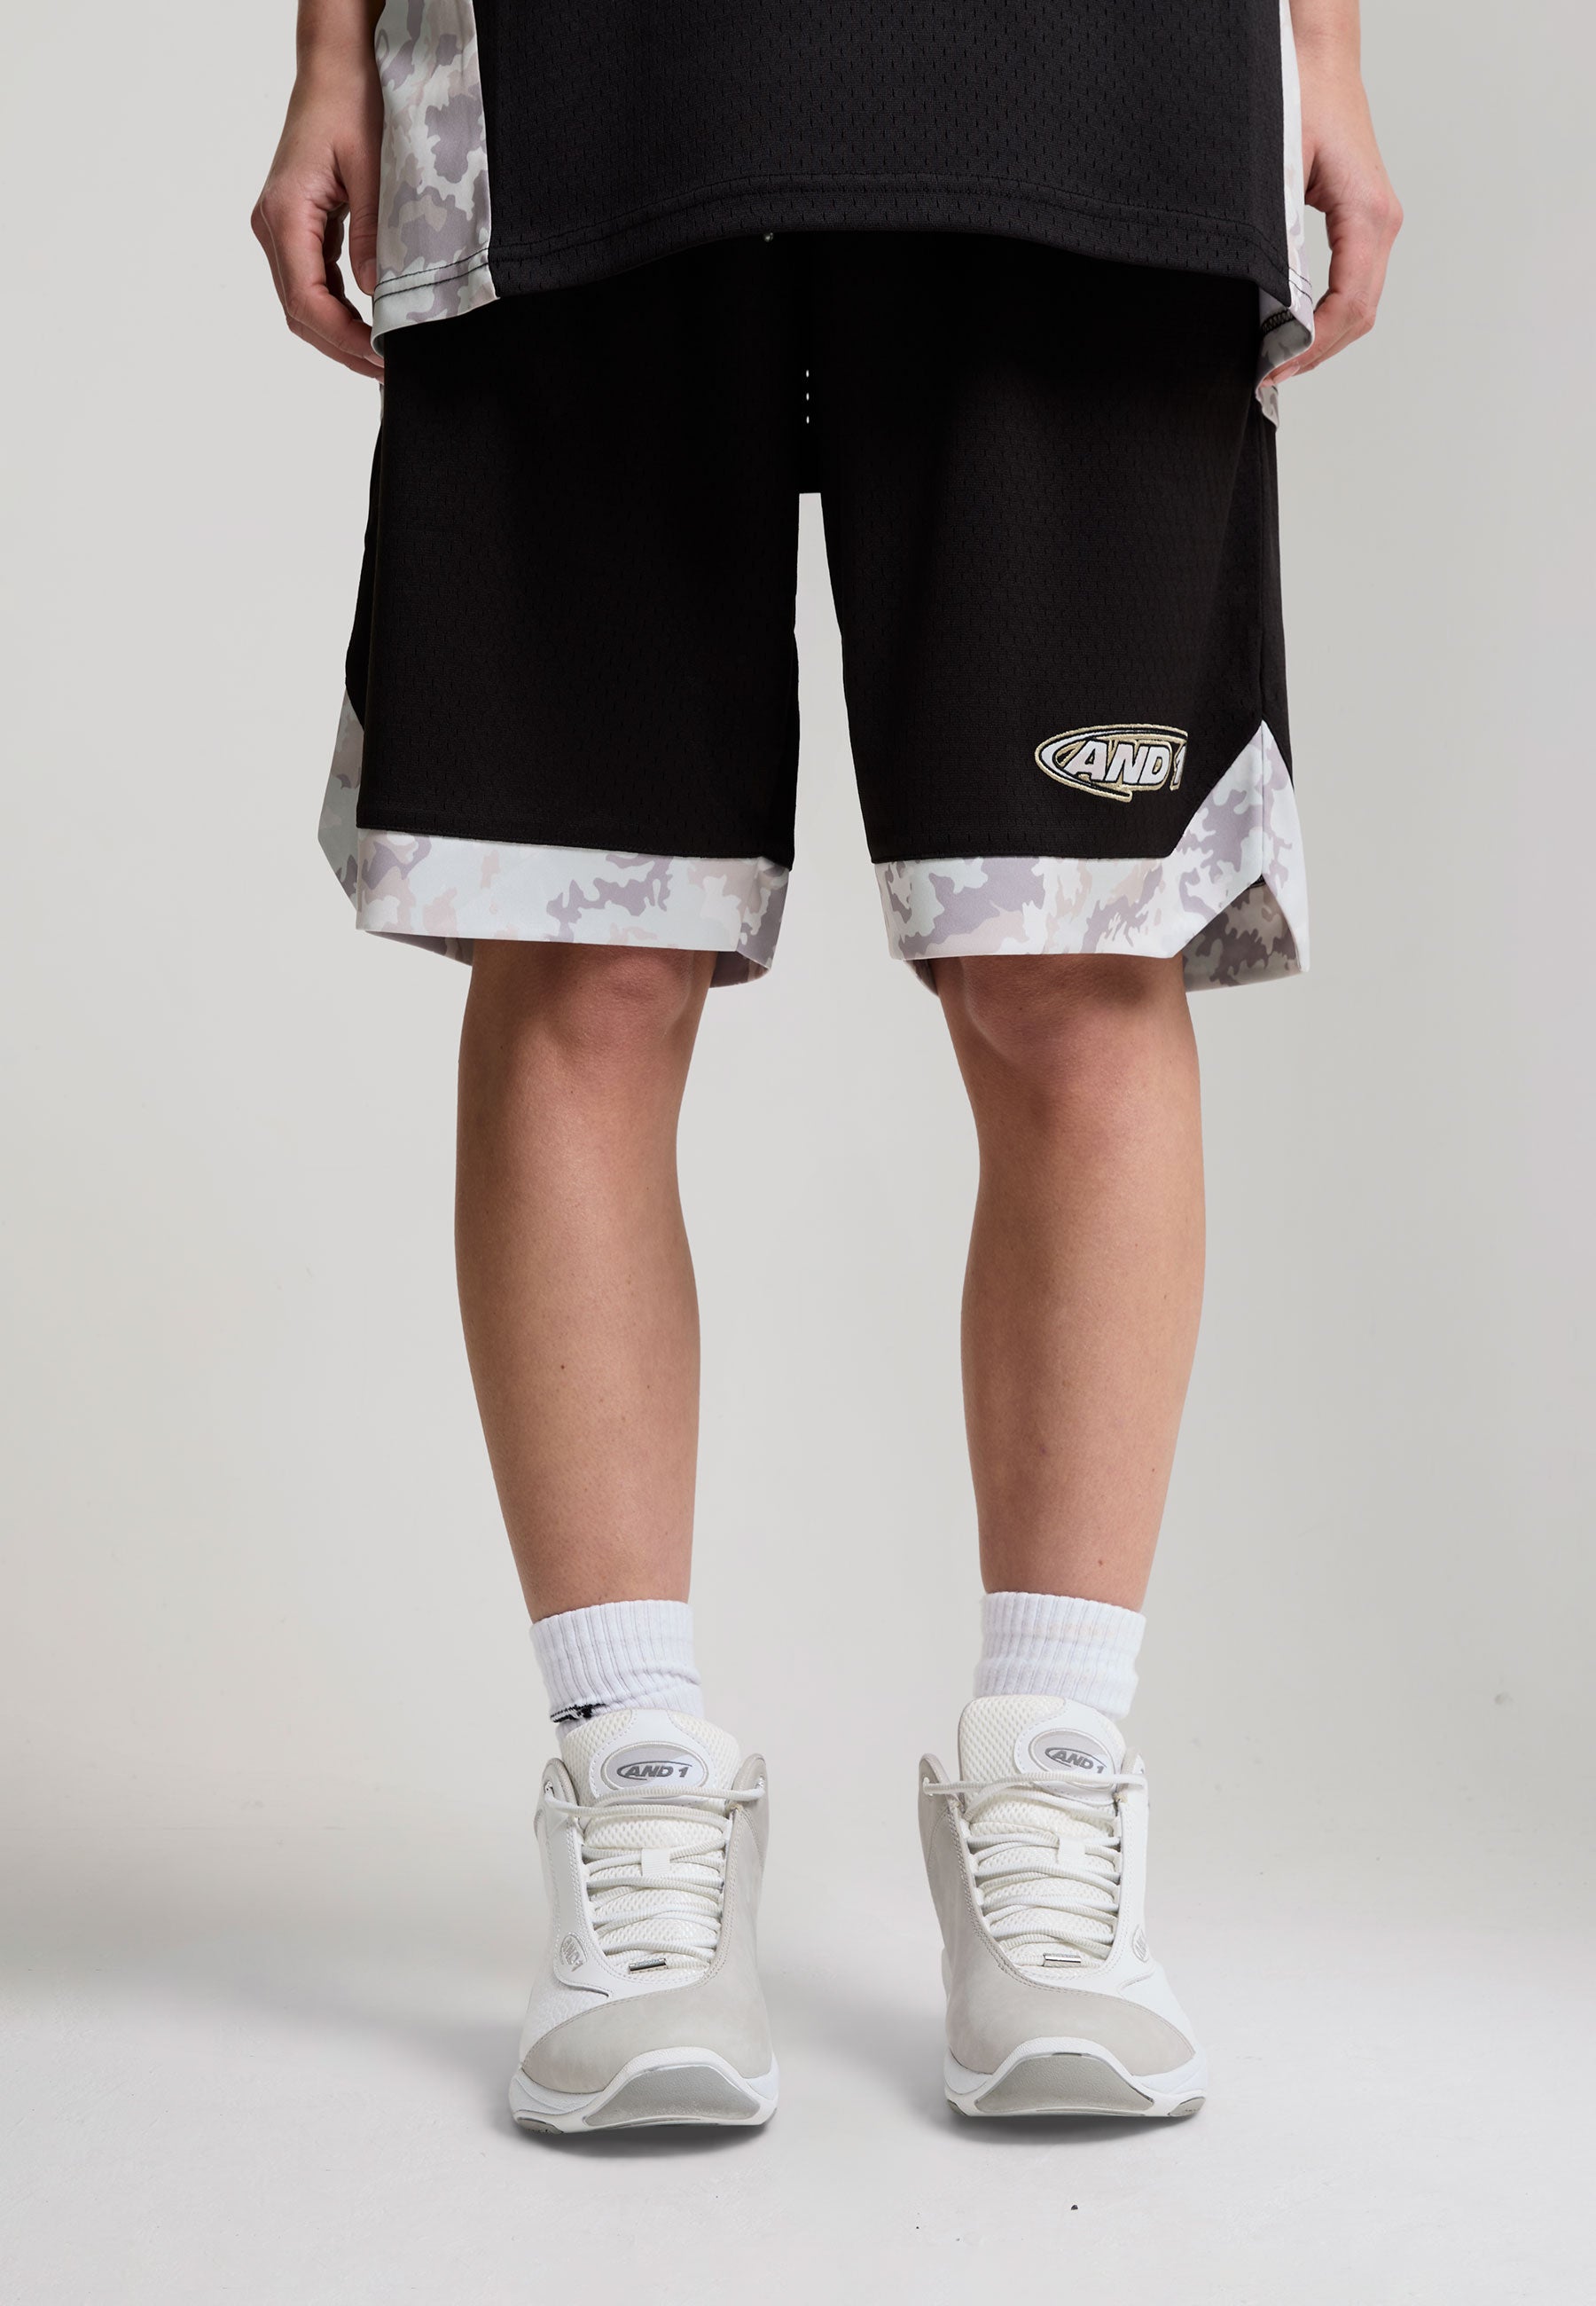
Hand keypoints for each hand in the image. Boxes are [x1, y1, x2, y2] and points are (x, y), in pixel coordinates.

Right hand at [252, 40, 383, 378]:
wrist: (335, 68)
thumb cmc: (351, 103)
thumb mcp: (373, 170)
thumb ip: (372, 236)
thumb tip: (377, 295)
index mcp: (286, 212)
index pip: (305, 299)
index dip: (342, 337)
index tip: (380, 356)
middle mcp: (272, 224)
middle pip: (298, 311)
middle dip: (341, 346)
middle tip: (387, 370)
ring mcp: (279, 227)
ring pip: (302, 302)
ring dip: (339, 333)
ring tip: (381, 355)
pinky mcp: (294, 227)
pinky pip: (311, 282)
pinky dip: (337, 309)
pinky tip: (369, 322)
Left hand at [1272, 22, 1401, 383]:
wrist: (1318, 59)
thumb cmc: (1299, 97)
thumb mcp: (1277, 171)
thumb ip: (1276, 237)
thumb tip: (1266, 302)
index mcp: (1367, 213)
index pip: (1350, 305)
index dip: (1311, 346)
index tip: (1272, 368)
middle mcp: (1382, 222)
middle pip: (1359, 316)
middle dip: (1315, 353)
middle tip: (1265, 378)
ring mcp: (1377, 224)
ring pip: (1359, 306)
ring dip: (1321, 340)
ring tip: (1275, 363)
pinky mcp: (1363, 222)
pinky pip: (1353, 285)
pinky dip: (1326, 316)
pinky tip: (1291, 329)